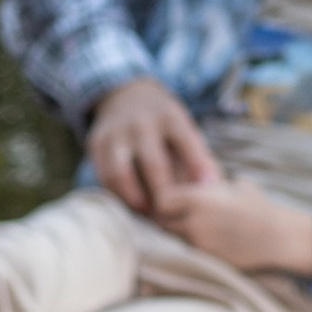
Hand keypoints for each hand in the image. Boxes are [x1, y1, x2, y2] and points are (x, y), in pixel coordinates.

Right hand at [86, 76, 217, 216]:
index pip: (186, 142)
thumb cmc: (164, 125)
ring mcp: (116, 133)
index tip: (207, 189)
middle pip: (152, 163)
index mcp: (169, 117)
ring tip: (148, 214)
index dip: (197, 166)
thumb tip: (214, 190)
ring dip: (135, 199)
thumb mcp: (184, 128)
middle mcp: (141, 123)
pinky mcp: (96, 143)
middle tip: (173, 214)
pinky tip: (131, 205)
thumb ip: (198, 157)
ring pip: (120, 173)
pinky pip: (104, 176)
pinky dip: (117, 195)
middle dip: (163, 193)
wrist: (126, 96)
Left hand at [153, 175, 311, 277]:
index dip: (164, 199)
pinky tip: (202, 239)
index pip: (161, 199)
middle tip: (174, 215)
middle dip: (165, 218)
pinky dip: (189, 246)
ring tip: (188, 226)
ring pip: (172, 238)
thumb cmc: (258, 207)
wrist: (279, 238)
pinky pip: (187, 251)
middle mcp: (193, 222)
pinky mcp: (206, 260)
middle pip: (161, 222)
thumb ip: (209, 186)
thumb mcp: (233, 186)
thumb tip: (193, 181)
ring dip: (176, 233)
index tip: (171, 199)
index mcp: (198, 198)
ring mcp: (198, 244)